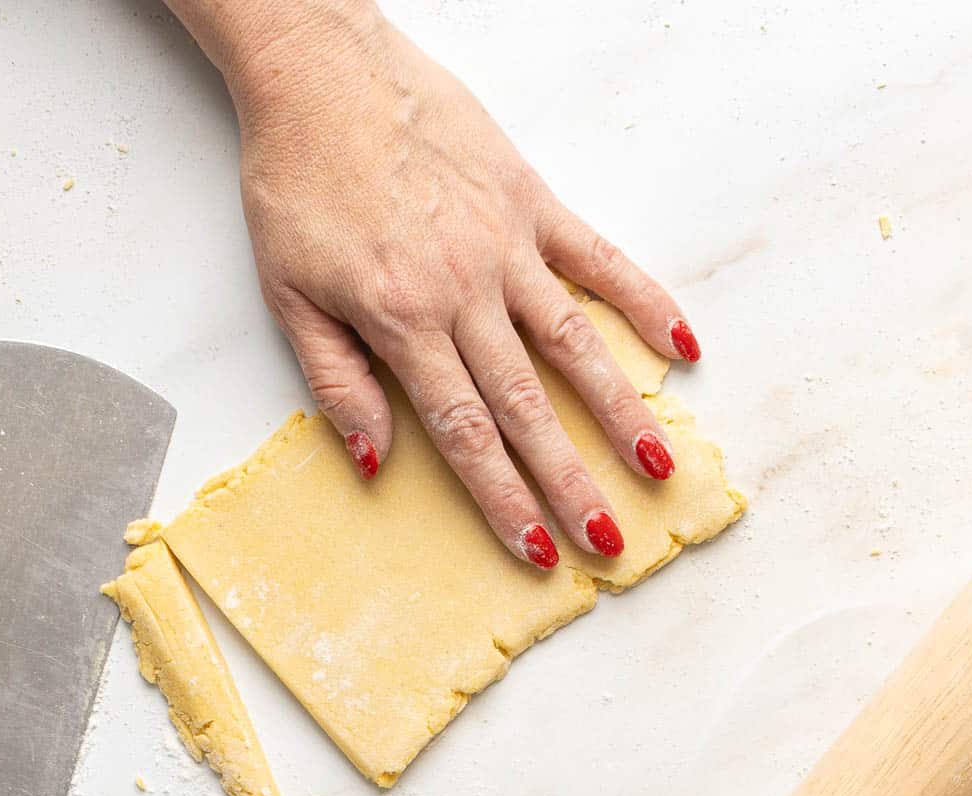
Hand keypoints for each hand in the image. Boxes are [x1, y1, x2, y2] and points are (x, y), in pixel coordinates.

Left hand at [205, 1, 700, 568]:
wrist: (317, 70)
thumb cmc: (296, 181)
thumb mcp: (289, 294)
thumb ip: (335, 380)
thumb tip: (375, 459)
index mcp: (401, 320)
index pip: (463, 432)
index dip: (503, 498)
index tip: (537, 549)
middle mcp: (463, 289)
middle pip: (527, 405)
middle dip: (568, 480)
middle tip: (608, 539)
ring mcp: (505, 243)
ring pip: (575, 343)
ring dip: (620, 410)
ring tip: (657, 465)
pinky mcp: (530, 198)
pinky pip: (598, 258)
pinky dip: (643, 299)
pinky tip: (682, 342)